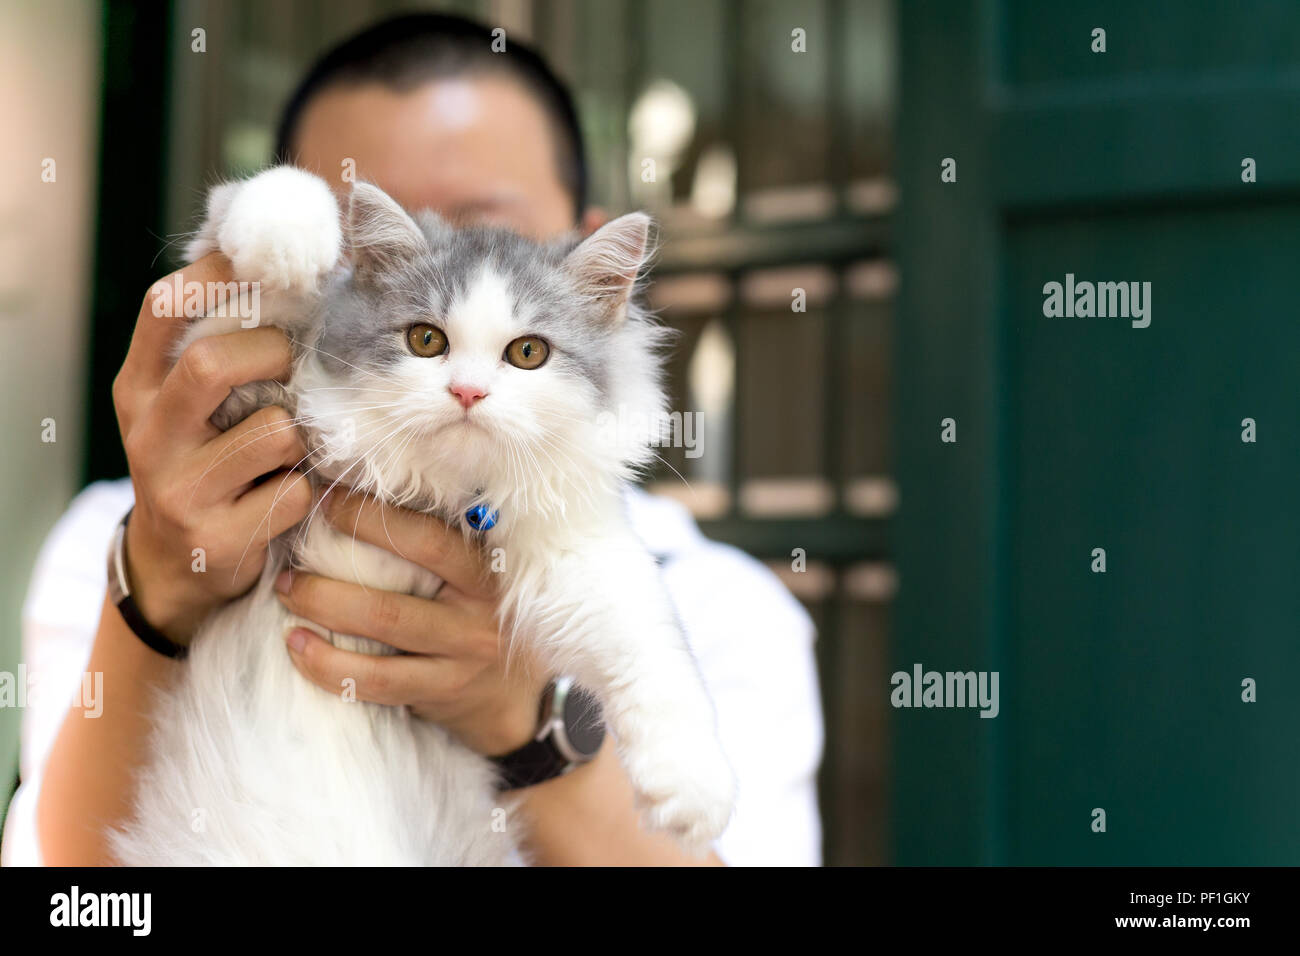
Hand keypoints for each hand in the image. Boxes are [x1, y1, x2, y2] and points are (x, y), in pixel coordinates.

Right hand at [112, 253, 314, 640]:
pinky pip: (295, 492)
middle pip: (212, 365)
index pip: (164, 309)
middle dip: (273, 355)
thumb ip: (219, 349)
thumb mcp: (188, 408)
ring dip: (302, 434)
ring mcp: (179, 490)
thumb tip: (287, 270)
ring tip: (292, 448)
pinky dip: (307, 489)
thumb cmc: (202, 464)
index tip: (267, 261)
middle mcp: (150, 434)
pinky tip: (289, 494)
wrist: (173, 568)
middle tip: (294, 364)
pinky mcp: (217, 538)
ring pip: (273, 432)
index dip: (217, 275)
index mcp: (140, 389)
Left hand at [273, 490, 547, 755]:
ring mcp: (460, 659)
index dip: (369, 518)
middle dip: (326, 583)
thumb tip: (365, 498)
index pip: (426, 539)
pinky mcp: (440, 693)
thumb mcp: (482, 578)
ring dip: (322, 617)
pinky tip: (298, 649)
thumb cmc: (487, 618)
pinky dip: (329, 667)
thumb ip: (442, 548)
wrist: (522, 697)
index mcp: (485, 573)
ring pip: (380, 640)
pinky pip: (376, 683)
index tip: (325, 501)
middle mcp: (477, 616)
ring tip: (286, 601)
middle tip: (286, 568)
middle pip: (391, 600)